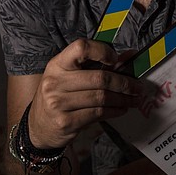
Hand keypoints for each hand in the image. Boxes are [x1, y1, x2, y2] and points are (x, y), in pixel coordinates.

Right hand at [28, 39, 143, 148]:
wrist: (38, 127)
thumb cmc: (60, 95)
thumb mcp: (71, 76)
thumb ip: (97, 64)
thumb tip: (130, 56)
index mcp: (57, 64)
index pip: (81, 48)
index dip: (102, 51)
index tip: (116, 59)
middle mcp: (55, 82)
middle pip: (99, 78)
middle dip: (124, 83)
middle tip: (138, 87)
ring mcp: (58, 103)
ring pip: (101, 97)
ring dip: (123, 99)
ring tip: (134, 99)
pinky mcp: (65, 122)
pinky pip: (98, 113)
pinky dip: (115, 111)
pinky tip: (122, 109)